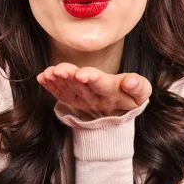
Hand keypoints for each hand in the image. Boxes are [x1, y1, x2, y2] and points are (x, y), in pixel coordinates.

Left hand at [37, 63, 151, 118]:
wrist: (120, 113)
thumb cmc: (131, 96)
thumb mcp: (141, 93)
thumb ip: (139, 86)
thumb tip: (130, 81)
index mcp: (113, 93)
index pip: (101, 84)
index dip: (91, 78)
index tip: (81, 74)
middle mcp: (95, 98)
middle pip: (81, 86)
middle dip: (69, 77)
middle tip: (58, 70)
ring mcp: (82, 101)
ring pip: (68, 90)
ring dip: (57, 81)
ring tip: (48, 73)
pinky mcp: (73, 101)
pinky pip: (60, 94)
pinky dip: (51, 86)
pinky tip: (42, 77)